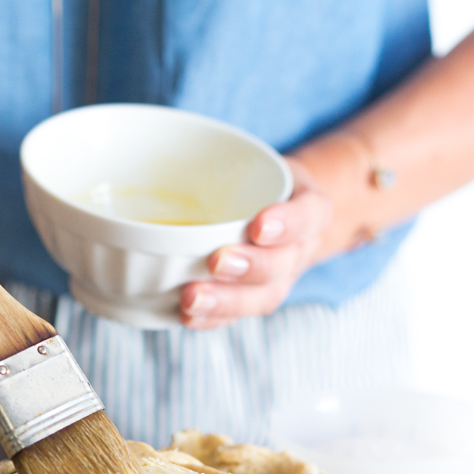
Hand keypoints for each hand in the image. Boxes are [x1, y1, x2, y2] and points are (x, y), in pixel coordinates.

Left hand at [177, 158, 334, 329]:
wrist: (278, 213)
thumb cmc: (259, 183)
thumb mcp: (256, 160)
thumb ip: (226, 159)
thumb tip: (165, 153)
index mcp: (309, 210)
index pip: (308, 216)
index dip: (287, 224)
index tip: (259, 226)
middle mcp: (297, 250)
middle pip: (282, 265)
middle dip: (250, 267)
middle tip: (217, 262)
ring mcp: (278, 280)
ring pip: (261, 298)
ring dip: (226, 302)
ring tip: (191, 299)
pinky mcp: (253, 299)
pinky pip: (237, 316)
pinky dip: (212, 319)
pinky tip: (187, 317)